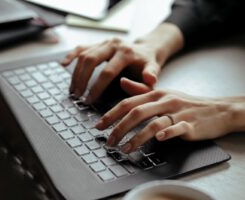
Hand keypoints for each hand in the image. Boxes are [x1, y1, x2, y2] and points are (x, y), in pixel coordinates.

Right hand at [61, 38, 159, 102]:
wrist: (146, 50)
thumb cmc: (148, 65)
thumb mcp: (153, 73)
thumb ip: (144, 82)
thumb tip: (124, 83)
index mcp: (126, 53)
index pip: (107, 72)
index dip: (96, 87)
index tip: (89, 100)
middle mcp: (114, 44)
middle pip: (91, 60)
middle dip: (82, 79)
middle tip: (77, 95)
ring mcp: (104, 42)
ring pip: (84, 55)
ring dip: (76, 73)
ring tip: (73, 89)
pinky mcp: (98, 43)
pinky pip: (81, 48)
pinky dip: (71, 55)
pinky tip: (63, 64)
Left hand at [96, 88, 243, 153]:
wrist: (216, 109)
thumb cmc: (185, 102)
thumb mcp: (163, 93)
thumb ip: (141, 90)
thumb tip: (122, 82)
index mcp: (155, 94)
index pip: (128, 103)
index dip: (111, 114)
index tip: (98, 126)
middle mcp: (164, 101)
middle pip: (136, 112)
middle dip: (119, 128)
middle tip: (108, 141)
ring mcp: (178, 112)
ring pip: (153, 123)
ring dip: (136, 137)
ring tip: (124, 149)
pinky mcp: (190, 124)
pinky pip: (176, 128)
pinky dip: (166, 133)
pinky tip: (157, 140)